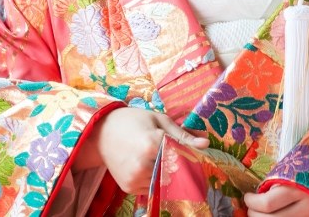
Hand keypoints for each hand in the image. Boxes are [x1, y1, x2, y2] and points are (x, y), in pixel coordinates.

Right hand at [76, 107, 208, 194]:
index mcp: (152, 143)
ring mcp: (134, 178)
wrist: (102, 132)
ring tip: (158, 157)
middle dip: (179, 165)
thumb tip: (206, 143)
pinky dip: (154, 180)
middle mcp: (142, 164)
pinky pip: (151, 188)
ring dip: (166, 174)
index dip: (190, 154)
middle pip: (174, 172)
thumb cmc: (134, 121)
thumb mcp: (159, 120)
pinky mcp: (128, 187)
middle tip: (175, 155)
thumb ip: (182, 134)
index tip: (194, 152)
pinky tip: (148, 165)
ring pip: (163, 182)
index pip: (182, 156)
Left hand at [244, 184, 308, 215]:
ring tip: (261, 214)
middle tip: (252, 208)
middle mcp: (307, 208)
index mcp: (302, 188)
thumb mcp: (304, 171)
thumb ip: (284, 180)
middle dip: (253, 214)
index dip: (251, 202)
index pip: (267, 203)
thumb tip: (260, 191)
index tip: (248, 197)